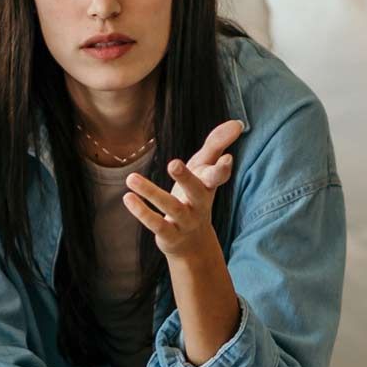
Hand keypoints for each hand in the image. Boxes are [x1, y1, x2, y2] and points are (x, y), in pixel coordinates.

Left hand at [122, 119, 242, 260]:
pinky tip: (128, 197)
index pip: (218, 176)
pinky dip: (141, 211)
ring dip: (151, 192)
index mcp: (208, 186)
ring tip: (131, 178)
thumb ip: (216, 145)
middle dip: (186, 178)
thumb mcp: (205, 170)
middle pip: (196, 191)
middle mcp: (199, 204)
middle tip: (173, 163)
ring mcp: (185, 221)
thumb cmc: (196, 196)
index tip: (227, 158)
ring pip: (170, 207)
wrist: (193, 243)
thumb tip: (237, 123)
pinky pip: (156, 223)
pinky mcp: (169, 234)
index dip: (223, 169)